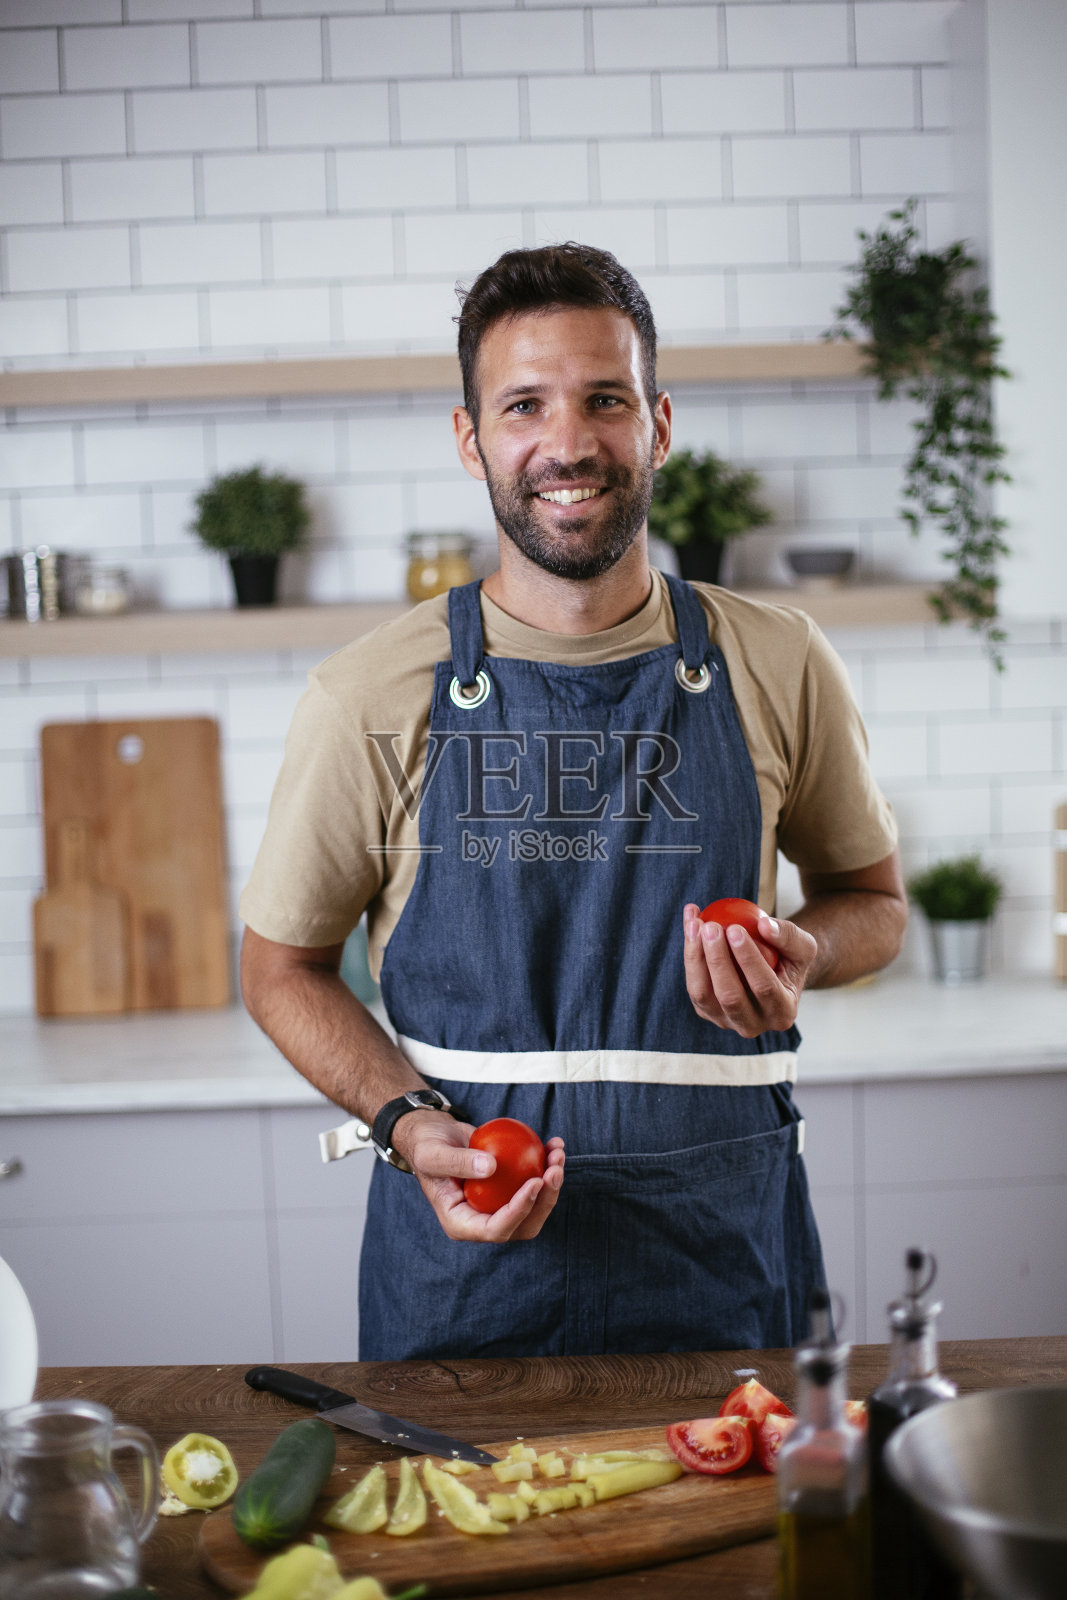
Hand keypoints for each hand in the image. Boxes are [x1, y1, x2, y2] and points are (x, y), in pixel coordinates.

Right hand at [393, 1110, 565, 1242]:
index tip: (535, 1181)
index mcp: (462, 1223)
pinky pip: (535, 1184)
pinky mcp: (510, 1188)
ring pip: (535, 1206)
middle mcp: (483, 1220)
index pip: (495, 1229)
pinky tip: (554, 1144)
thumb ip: (458, 1162)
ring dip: (553, 1183)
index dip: (519, 1211)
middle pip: (523, 1224)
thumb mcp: (433, 1153)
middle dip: (545, 1200)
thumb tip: (491, 1168)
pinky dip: (547, 1166)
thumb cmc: (427, 1146)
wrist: (435, 1135)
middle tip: (554, 1169)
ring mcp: (498, 1206)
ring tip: (557, 1153)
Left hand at [682, 903, 816, 1037]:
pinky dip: (689, 953)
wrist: (772, 970)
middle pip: (730, 996)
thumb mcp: (803, 944)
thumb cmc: (789, 956)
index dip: (748, 959)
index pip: (764, 987)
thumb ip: (789, 936)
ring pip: (703, 994)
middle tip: (711, 927)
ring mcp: (726, 1021)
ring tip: (695, 923)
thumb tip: (764, 926)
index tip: (735, 928)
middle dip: (717, 959)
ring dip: (695, 957)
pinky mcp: (706, 1011)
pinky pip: (693, 984)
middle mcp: (753, 1024)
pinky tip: (690, 923)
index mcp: (782, 1013)